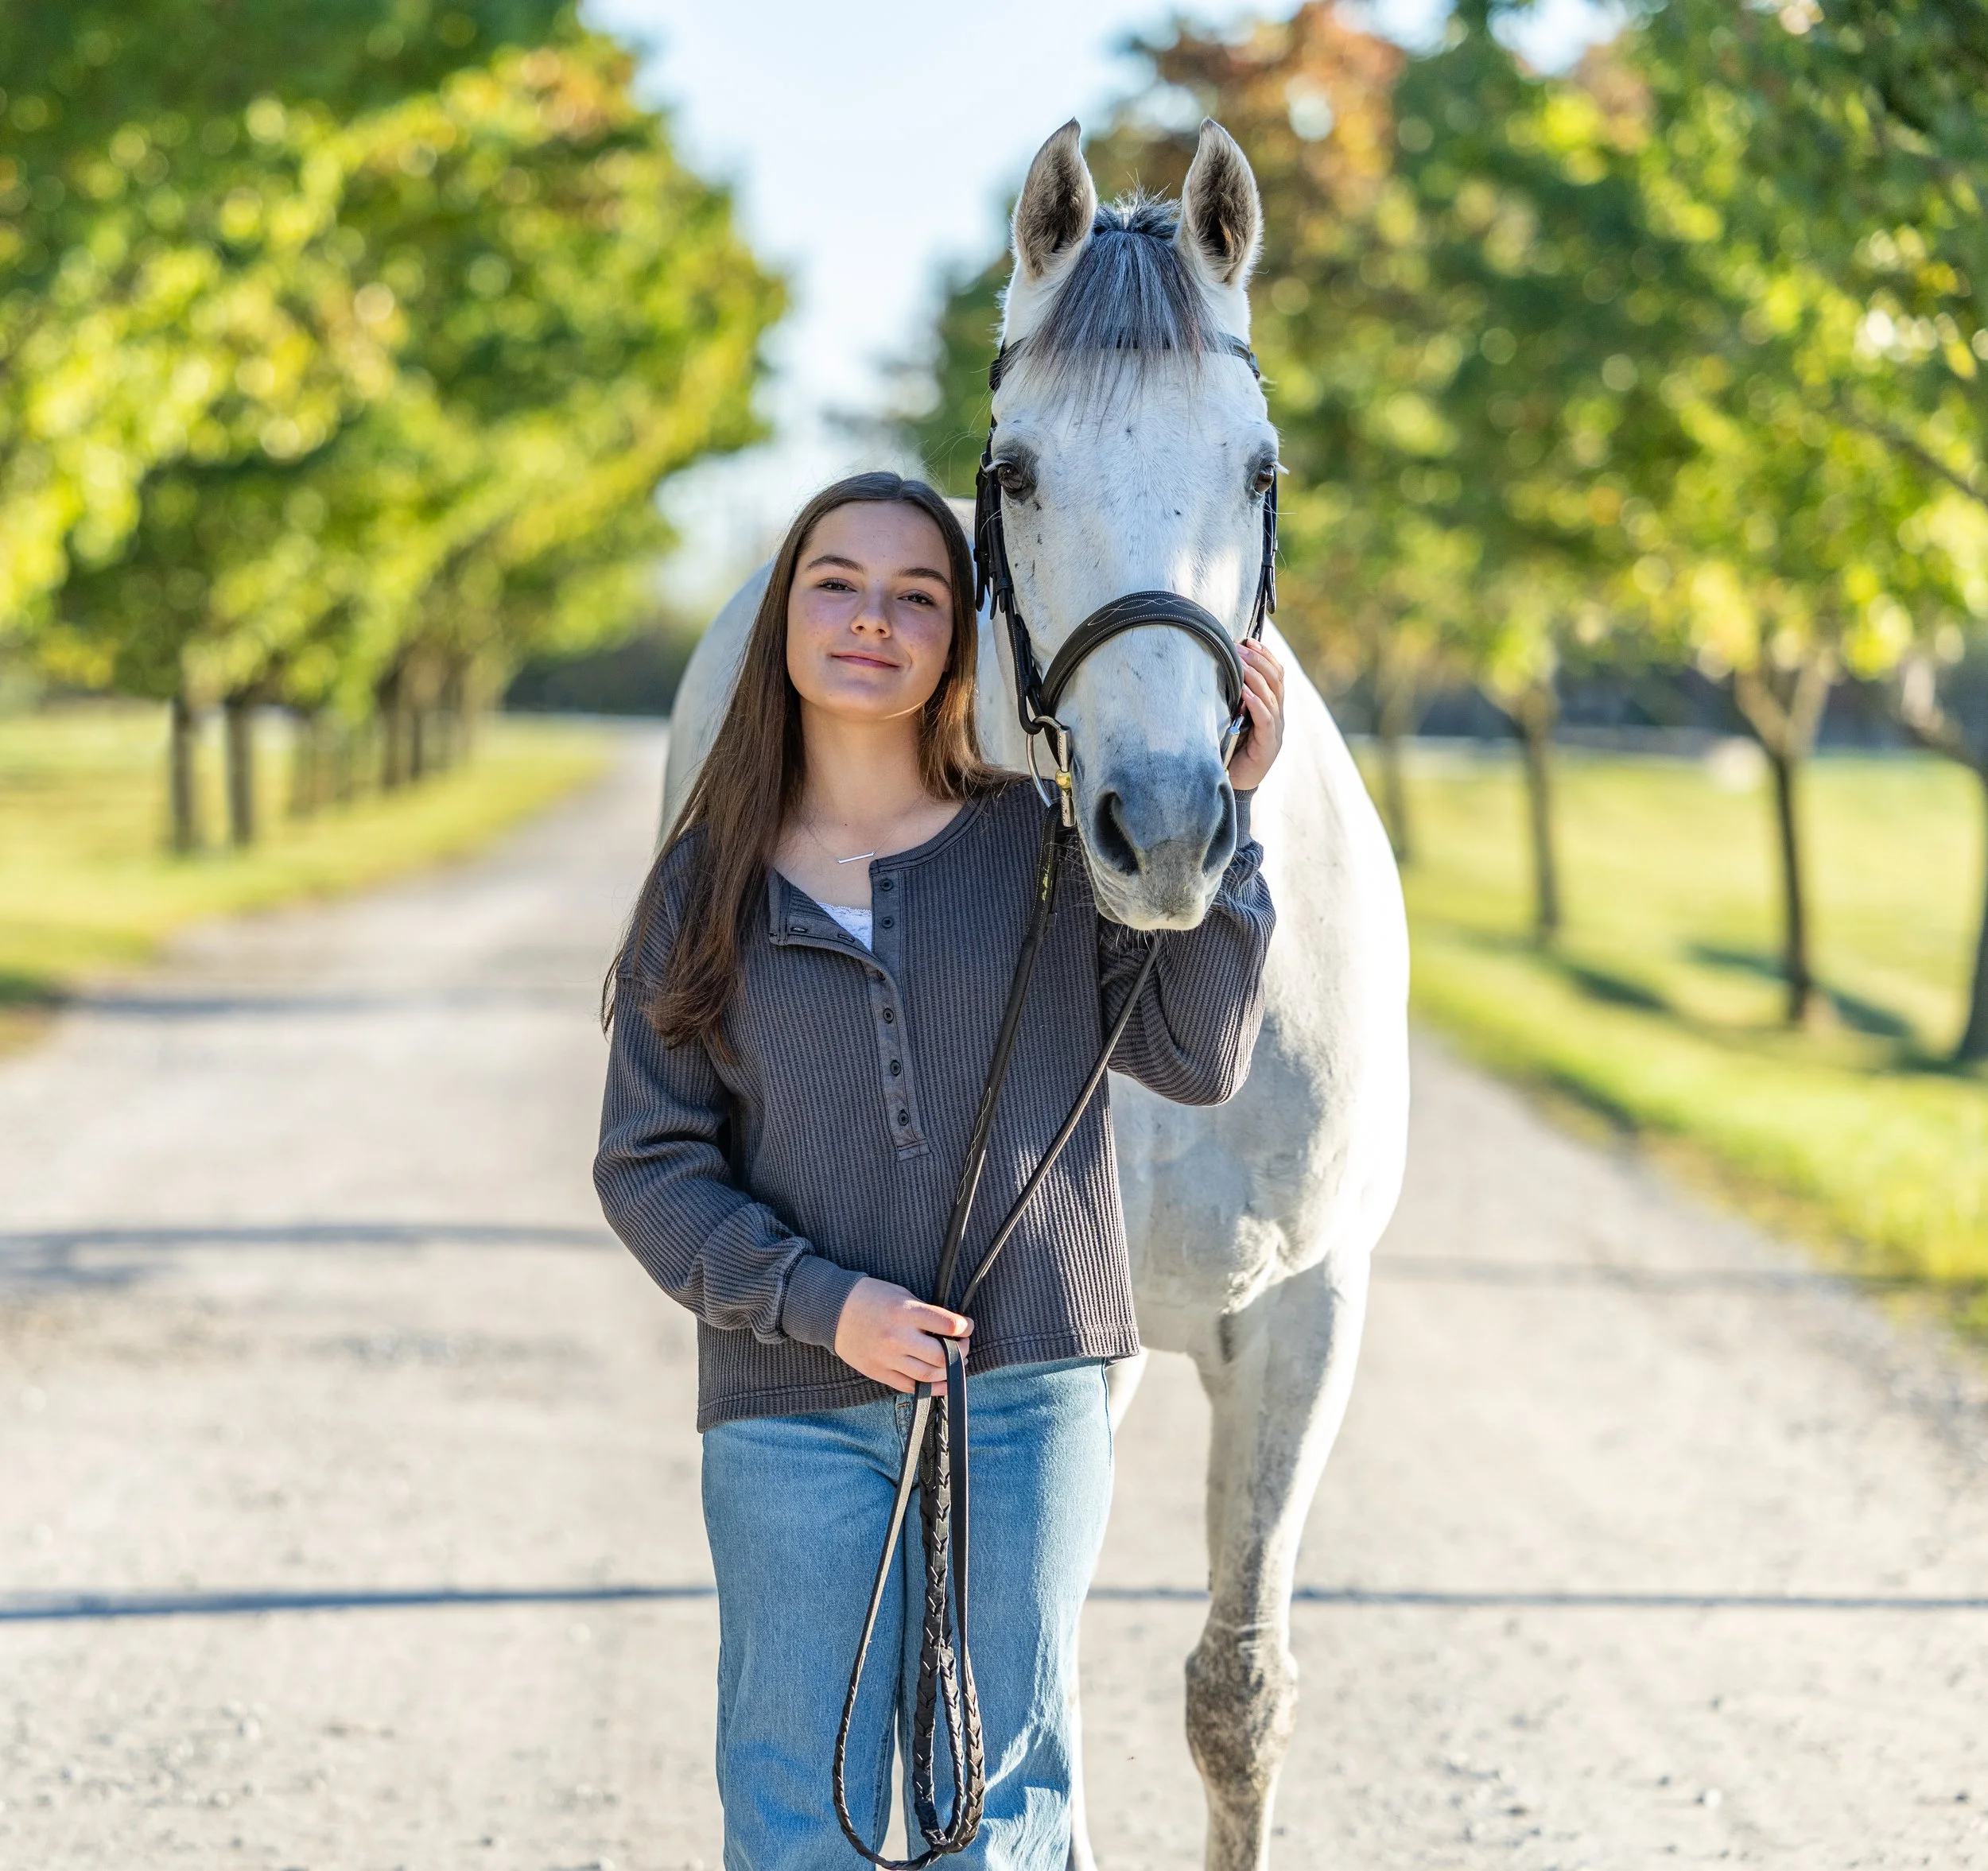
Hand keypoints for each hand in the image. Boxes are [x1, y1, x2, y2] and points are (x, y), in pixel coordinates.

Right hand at [833, 1276, 972, 1393]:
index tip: (967, 1326)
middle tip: (964, 1346)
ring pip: (928, 1375)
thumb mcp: (901, 1294)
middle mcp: (898, 1338)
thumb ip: (923, 1312)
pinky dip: (930, 1387)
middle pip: (942, 1355)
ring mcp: (888, 1358)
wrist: (833, 1311)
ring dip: (949, 1372)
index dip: (965, 1327)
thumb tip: (949, 1328)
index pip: (947, 1325)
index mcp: (905, 1312)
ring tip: (955, 1364)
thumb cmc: (869, 1297)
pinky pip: (910, 1386)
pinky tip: (941, 1382)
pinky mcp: (879, 1372)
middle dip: (961, 1351)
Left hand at [1225, 638, 1285, 792]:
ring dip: (1255, 675)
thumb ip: (1234, 699)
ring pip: (1272, 696)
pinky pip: (1265, 720)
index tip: (1250, 639)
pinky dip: (1256, 703)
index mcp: (1272, 708)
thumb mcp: (1231, 718)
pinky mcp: (1268, 746)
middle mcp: (1277, 717)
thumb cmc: (1229, 749)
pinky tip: (1245, 692)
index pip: (1276, 675)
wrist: (1232, 785)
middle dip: (1259, 659)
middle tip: (1241, 645)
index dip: (1266, 656)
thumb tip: (1222, 671)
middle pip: (1276, 680)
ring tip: (1240, 660)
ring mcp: (1275, 731)